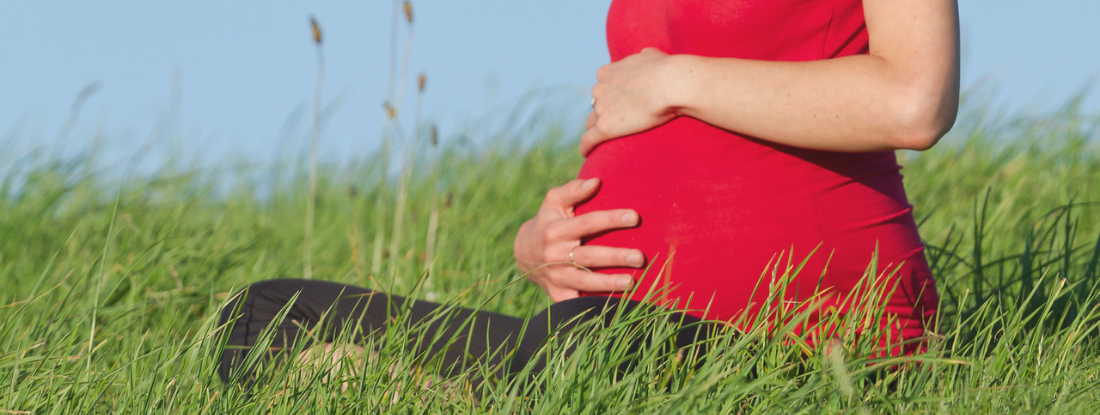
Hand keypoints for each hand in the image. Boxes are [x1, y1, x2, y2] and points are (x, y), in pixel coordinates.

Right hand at [514, 178, 644, 301]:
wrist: (523, 253)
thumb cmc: (547, 221)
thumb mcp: (553, 202)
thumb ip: (573, 190)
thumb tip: (596, 181)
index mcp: (556, 230)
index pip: (588, 223)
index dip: (611, 219)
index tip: (635, 217)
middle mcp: (555, 255)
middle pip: (589, 256)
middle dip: (615, 257)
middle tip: (640, 257)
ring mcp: (556, 276)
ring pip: (584, 282)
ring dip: (608, 284)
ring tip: (632, 282)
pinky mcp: (557, 293)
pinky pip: (575, 302)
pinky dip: (592, 306)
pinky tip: (614, 305)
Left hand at [581, 47, 680, 155]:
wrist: (672, 84)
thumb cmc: (668, 69)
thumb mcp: (653, 56)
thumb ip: (645, 57)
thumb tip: (647, 56)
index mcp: (608, 72)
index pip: (602, 85)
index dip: (609, 95)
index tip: (616, 102)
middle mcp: (600, 88)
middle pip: (596, 103)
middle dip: (604, 111)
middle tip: (617, 121)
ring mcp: (601, 108)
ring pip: (592, 122)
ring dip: (597, 128)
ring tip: (603, 140)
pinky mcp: (605, 127)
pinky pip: (589, 140)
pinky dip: (586, 147)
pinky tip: (586, 153)